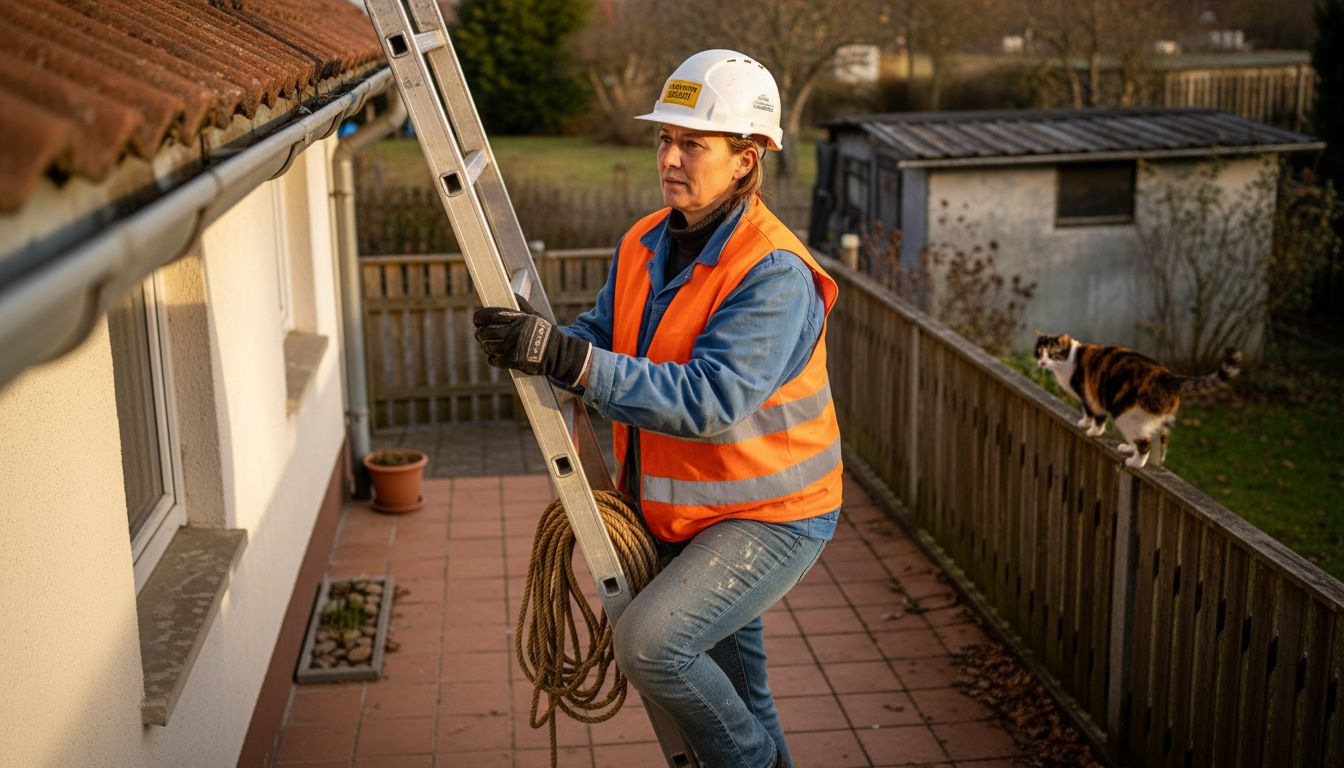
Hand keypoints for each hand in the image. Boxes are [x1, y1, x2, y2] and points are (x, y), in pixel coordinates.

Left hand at [473, 294, 590, 384]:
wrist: (558, 353)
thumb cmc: (546, 333)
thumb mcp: (536, 316)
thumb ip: (523, 306)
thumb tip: (514, 294)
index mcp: (517, 318)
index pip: (490, 315)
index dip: (479, 317)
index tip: (477, 320)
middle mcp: (513, 331)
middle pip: (485, 332)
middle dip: (480, 333)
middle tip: (481, 334)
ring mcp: (512, 347)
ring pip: (488, 346)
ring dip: (485, 346)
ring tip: (487, 345)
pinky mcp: (513, 361)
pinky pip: (495, 360)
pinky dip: (492, 359)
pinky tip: (494, 357)